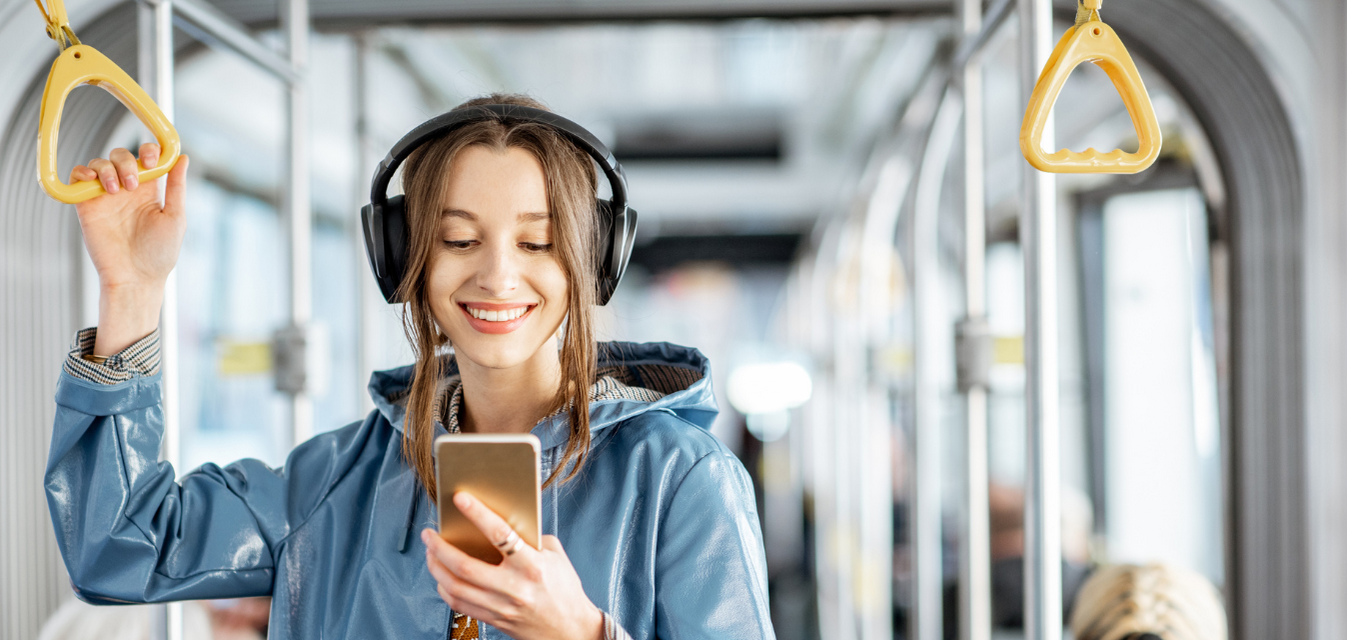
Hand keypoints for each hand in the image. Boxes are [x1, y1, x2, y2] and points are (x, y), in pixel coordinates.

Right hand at [70, 144, 189, 353]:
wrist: (135, 278)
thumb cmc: (159, 253)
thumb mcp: (175, 216)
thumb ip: (177, 187)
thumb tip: (183, 158)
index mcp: (150, 190)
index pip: (146, 158)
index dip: (149, 150)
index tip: (152, 159)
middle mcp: (127, 190)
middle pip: (121, 155)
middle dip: (126, 160)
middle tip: (132, 182)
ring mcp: (106, 196)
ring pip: (100, 163)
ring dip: (107, 168)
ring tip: (115, 190)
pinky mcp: (87, 205)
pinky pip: (78, 178)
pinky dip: (82, 172)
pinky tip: (93, 182)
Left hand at [423, 492, 603, 639]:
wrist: (570, 630)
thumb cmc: (563, 590)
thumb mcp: (554, 556)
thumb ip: (529, 538)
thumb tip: (502, 522)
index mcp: (532, 565)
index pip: (499, 534)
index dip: (477, 513)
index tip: (460, 498)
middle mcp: (514, 587)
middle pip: (465, 566)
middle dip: (440, 547)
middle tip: (430, 533)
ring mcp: (501, 606)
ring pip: (455, 587)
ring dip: (436, 567)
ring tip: (431, 552)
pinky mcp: (493, 619)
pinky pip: (459, 604)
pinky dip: (445, 587)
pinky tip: (442, 576)